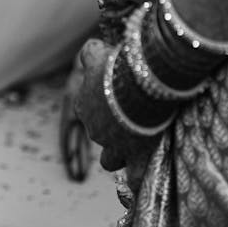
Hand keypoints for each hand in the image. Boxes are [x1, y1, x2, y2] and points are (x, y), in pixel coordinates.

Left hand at [73, 38, 154, 187]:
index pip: (86, 108)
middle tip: (133, 117)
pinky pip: (135, 178)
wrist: (140, 85)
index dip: (102, 104)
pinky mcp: (136, 158)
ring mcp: (114, 146)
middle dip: (112, 129)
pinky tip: (143, 178)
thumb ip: (90, 51)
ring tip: (136, 148)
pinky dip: (138, 178)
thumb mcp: (99, 52)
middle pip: (99, 134)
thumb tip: (91, 48)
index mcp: (83, 104)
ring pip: (110, 160)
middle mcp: (94, 129)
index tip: (119, 97)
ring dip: (119, 155)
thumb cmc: (118, 66)